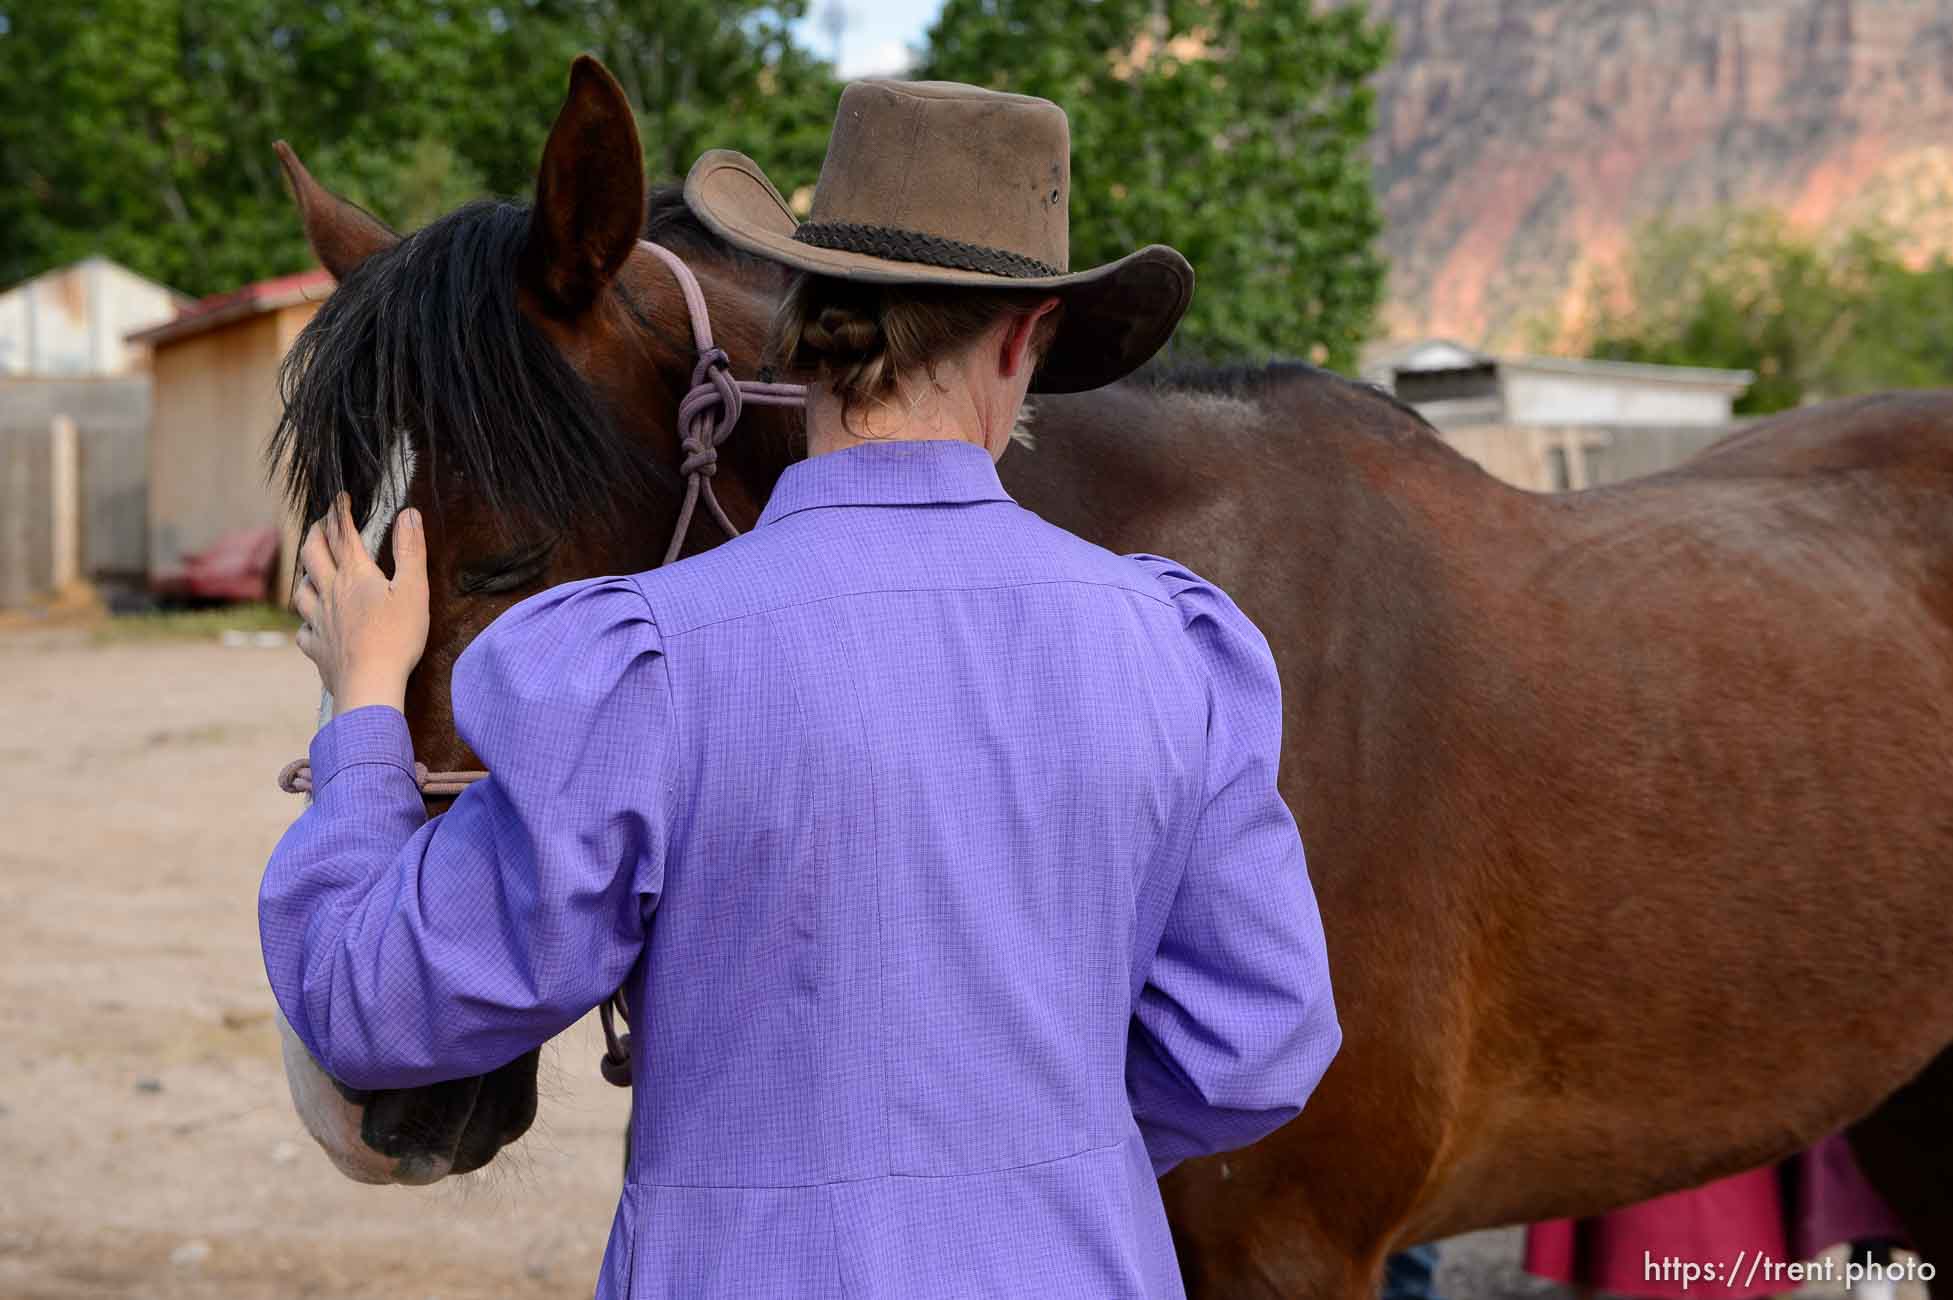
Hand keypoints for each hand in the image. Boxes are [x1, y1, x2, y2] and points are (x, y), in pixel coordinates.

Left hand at [293, 493, 429, 718]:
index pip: (343, 534)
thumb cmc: (396, 638)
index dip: (340, 511)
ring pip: (302, 590)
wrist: (369, 685)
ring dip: (305, 575)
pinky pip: (305, 631)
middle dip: (315, 533)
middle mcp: (330, 593)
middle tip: (320, 524)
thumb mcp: (413, 590)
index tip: (340, 496)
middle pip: (312, 555)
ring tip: (312, 571)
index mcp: (354, 575)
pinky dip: (307, 623)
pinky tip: (313, 625)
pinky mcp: (317, 648)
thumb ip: (410, 551)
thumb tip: (409, 514)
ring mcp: (320, 621)